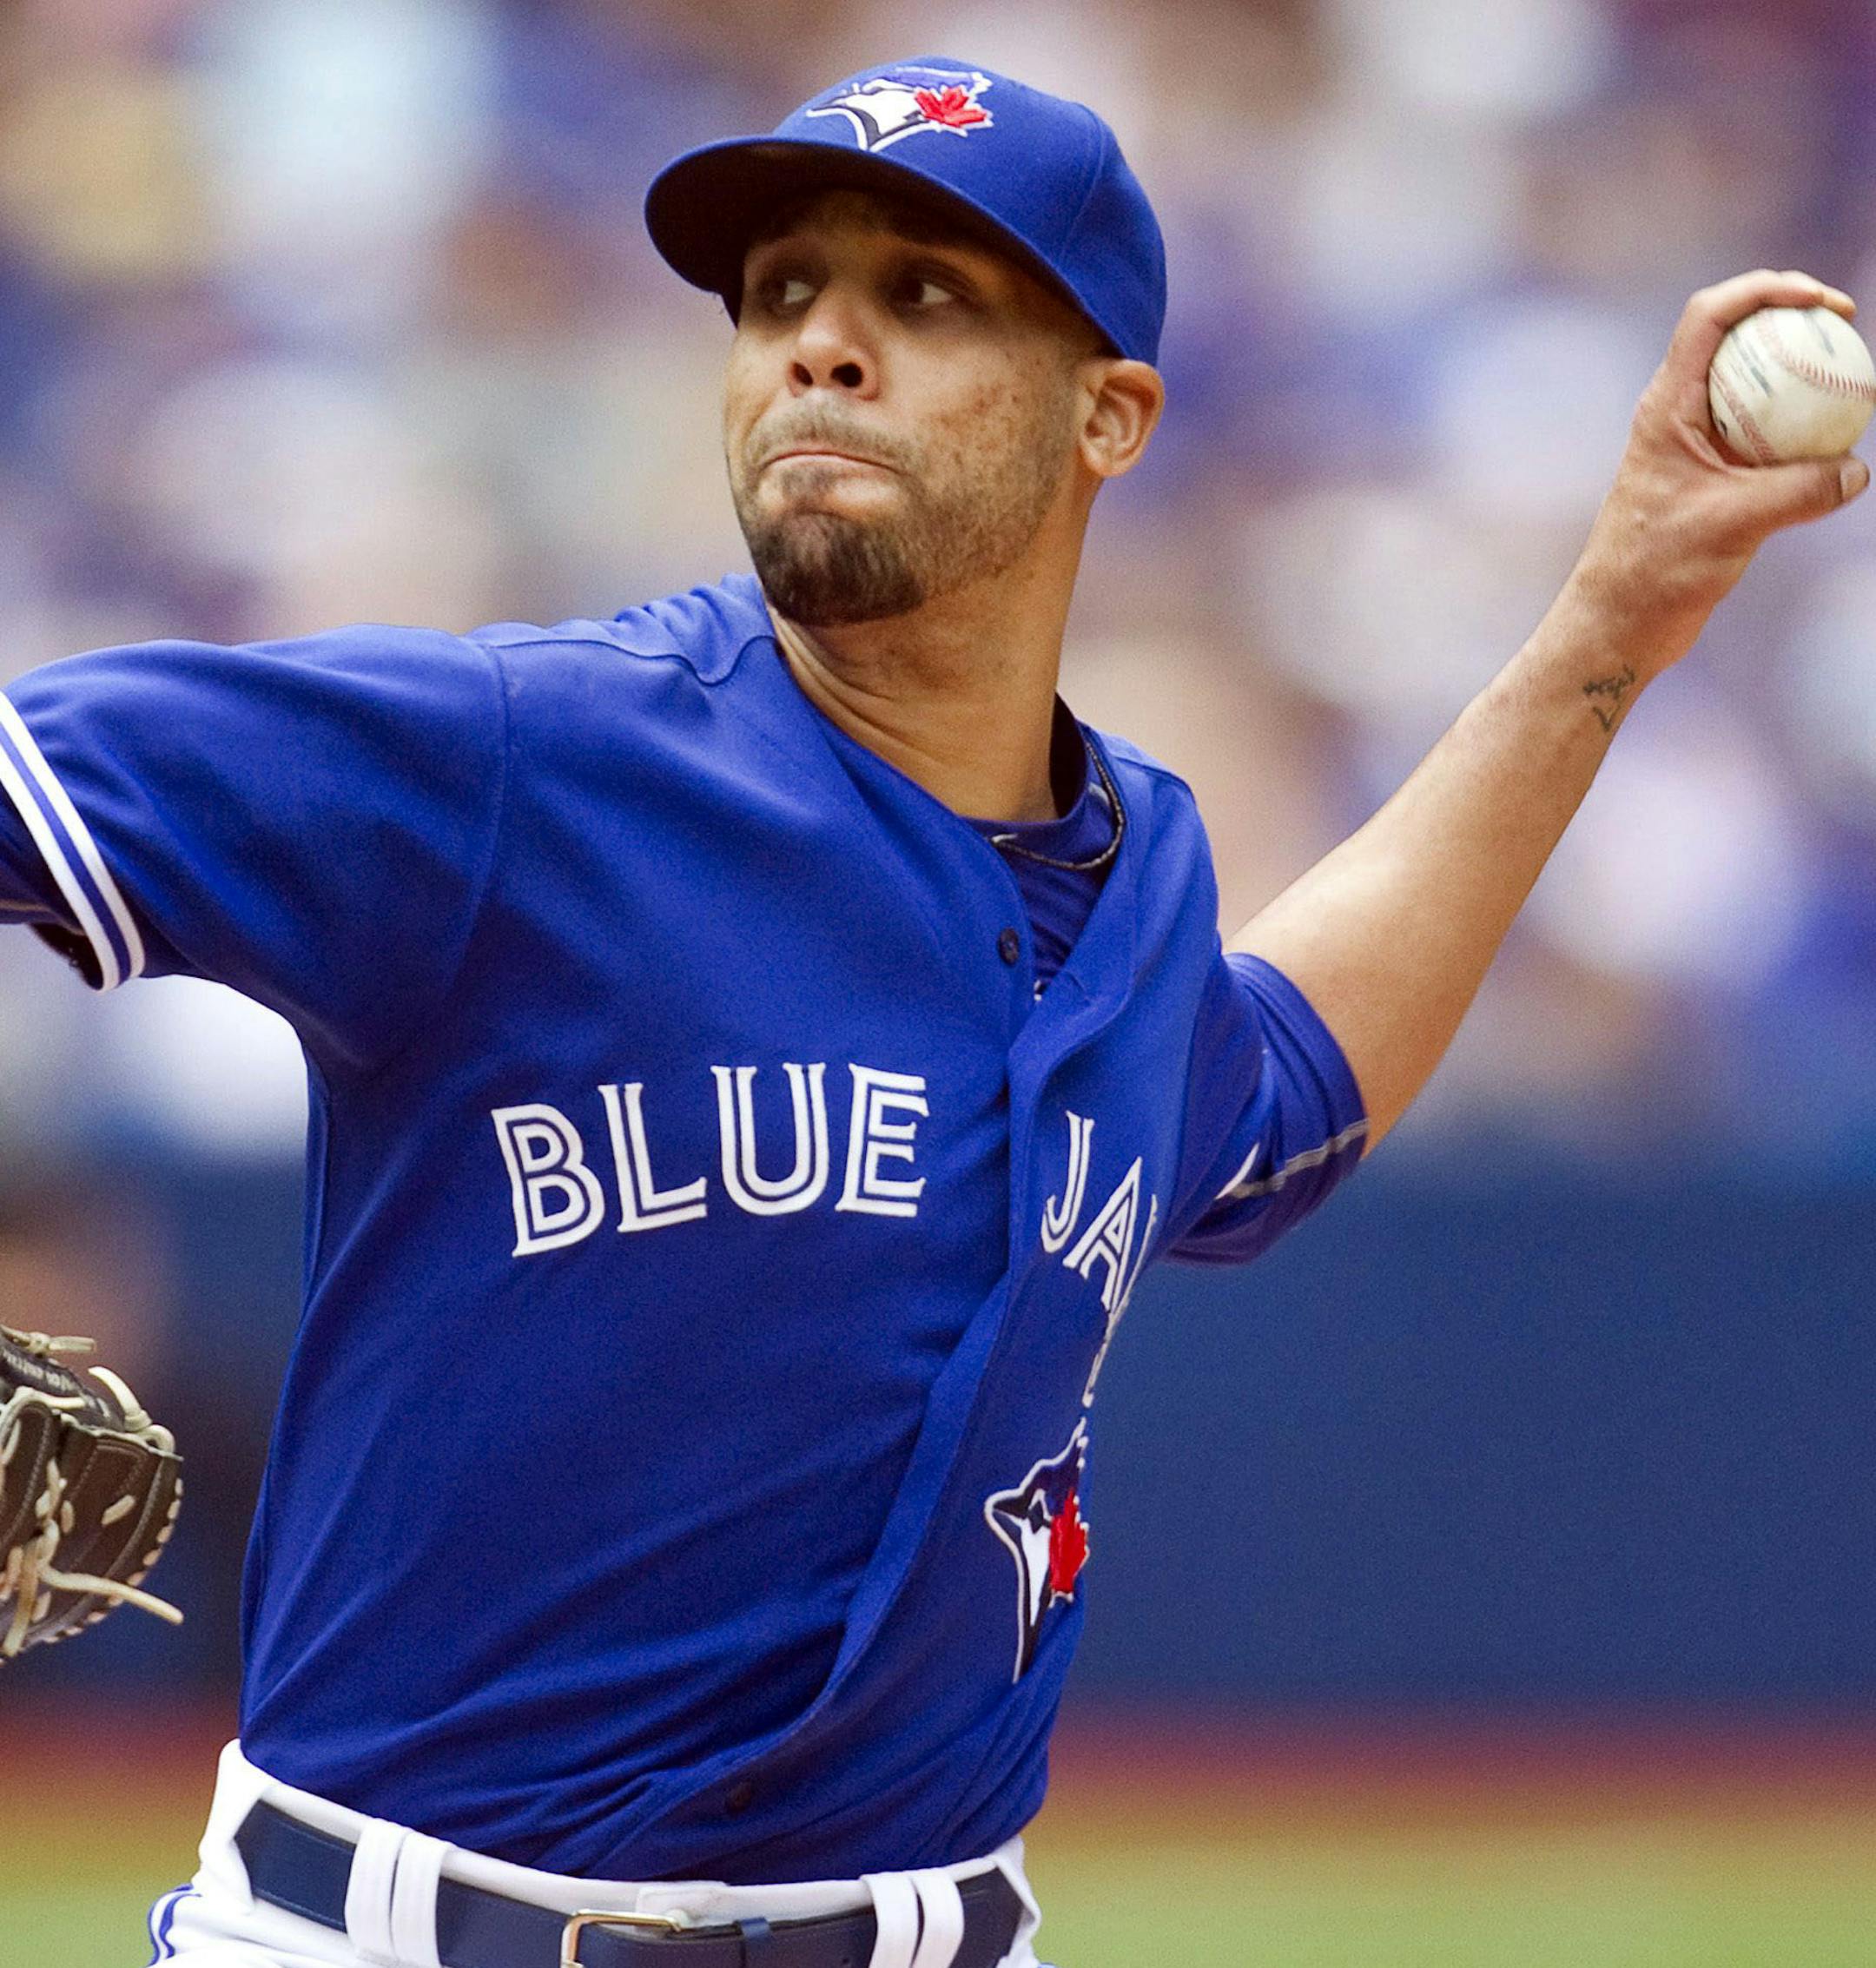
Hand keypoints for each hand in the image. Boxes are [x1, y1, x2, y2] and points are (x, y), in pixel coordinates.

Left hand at [1563, 269, 1869, 686]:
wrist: (1620, 622)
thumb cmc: (1656, 571)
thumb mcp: (1735, 525)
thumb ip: (1799, 492)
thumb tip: (1857, 470)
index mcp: (1666, 407)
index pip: (1710, 315)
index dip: (1765, 288)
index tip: (1821, 301)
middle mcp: (1677, 414)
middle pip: (1735, 335)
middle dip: (1790, 315)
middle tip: (1844, 323)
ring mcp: (1694, 443)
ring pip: (1751, 383)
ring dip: (1797, 369)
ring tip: (1848, 374)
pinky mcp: (1712, 476)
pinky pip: (1763, 431)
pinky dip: (1799, 423)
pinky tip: (1838, 439)